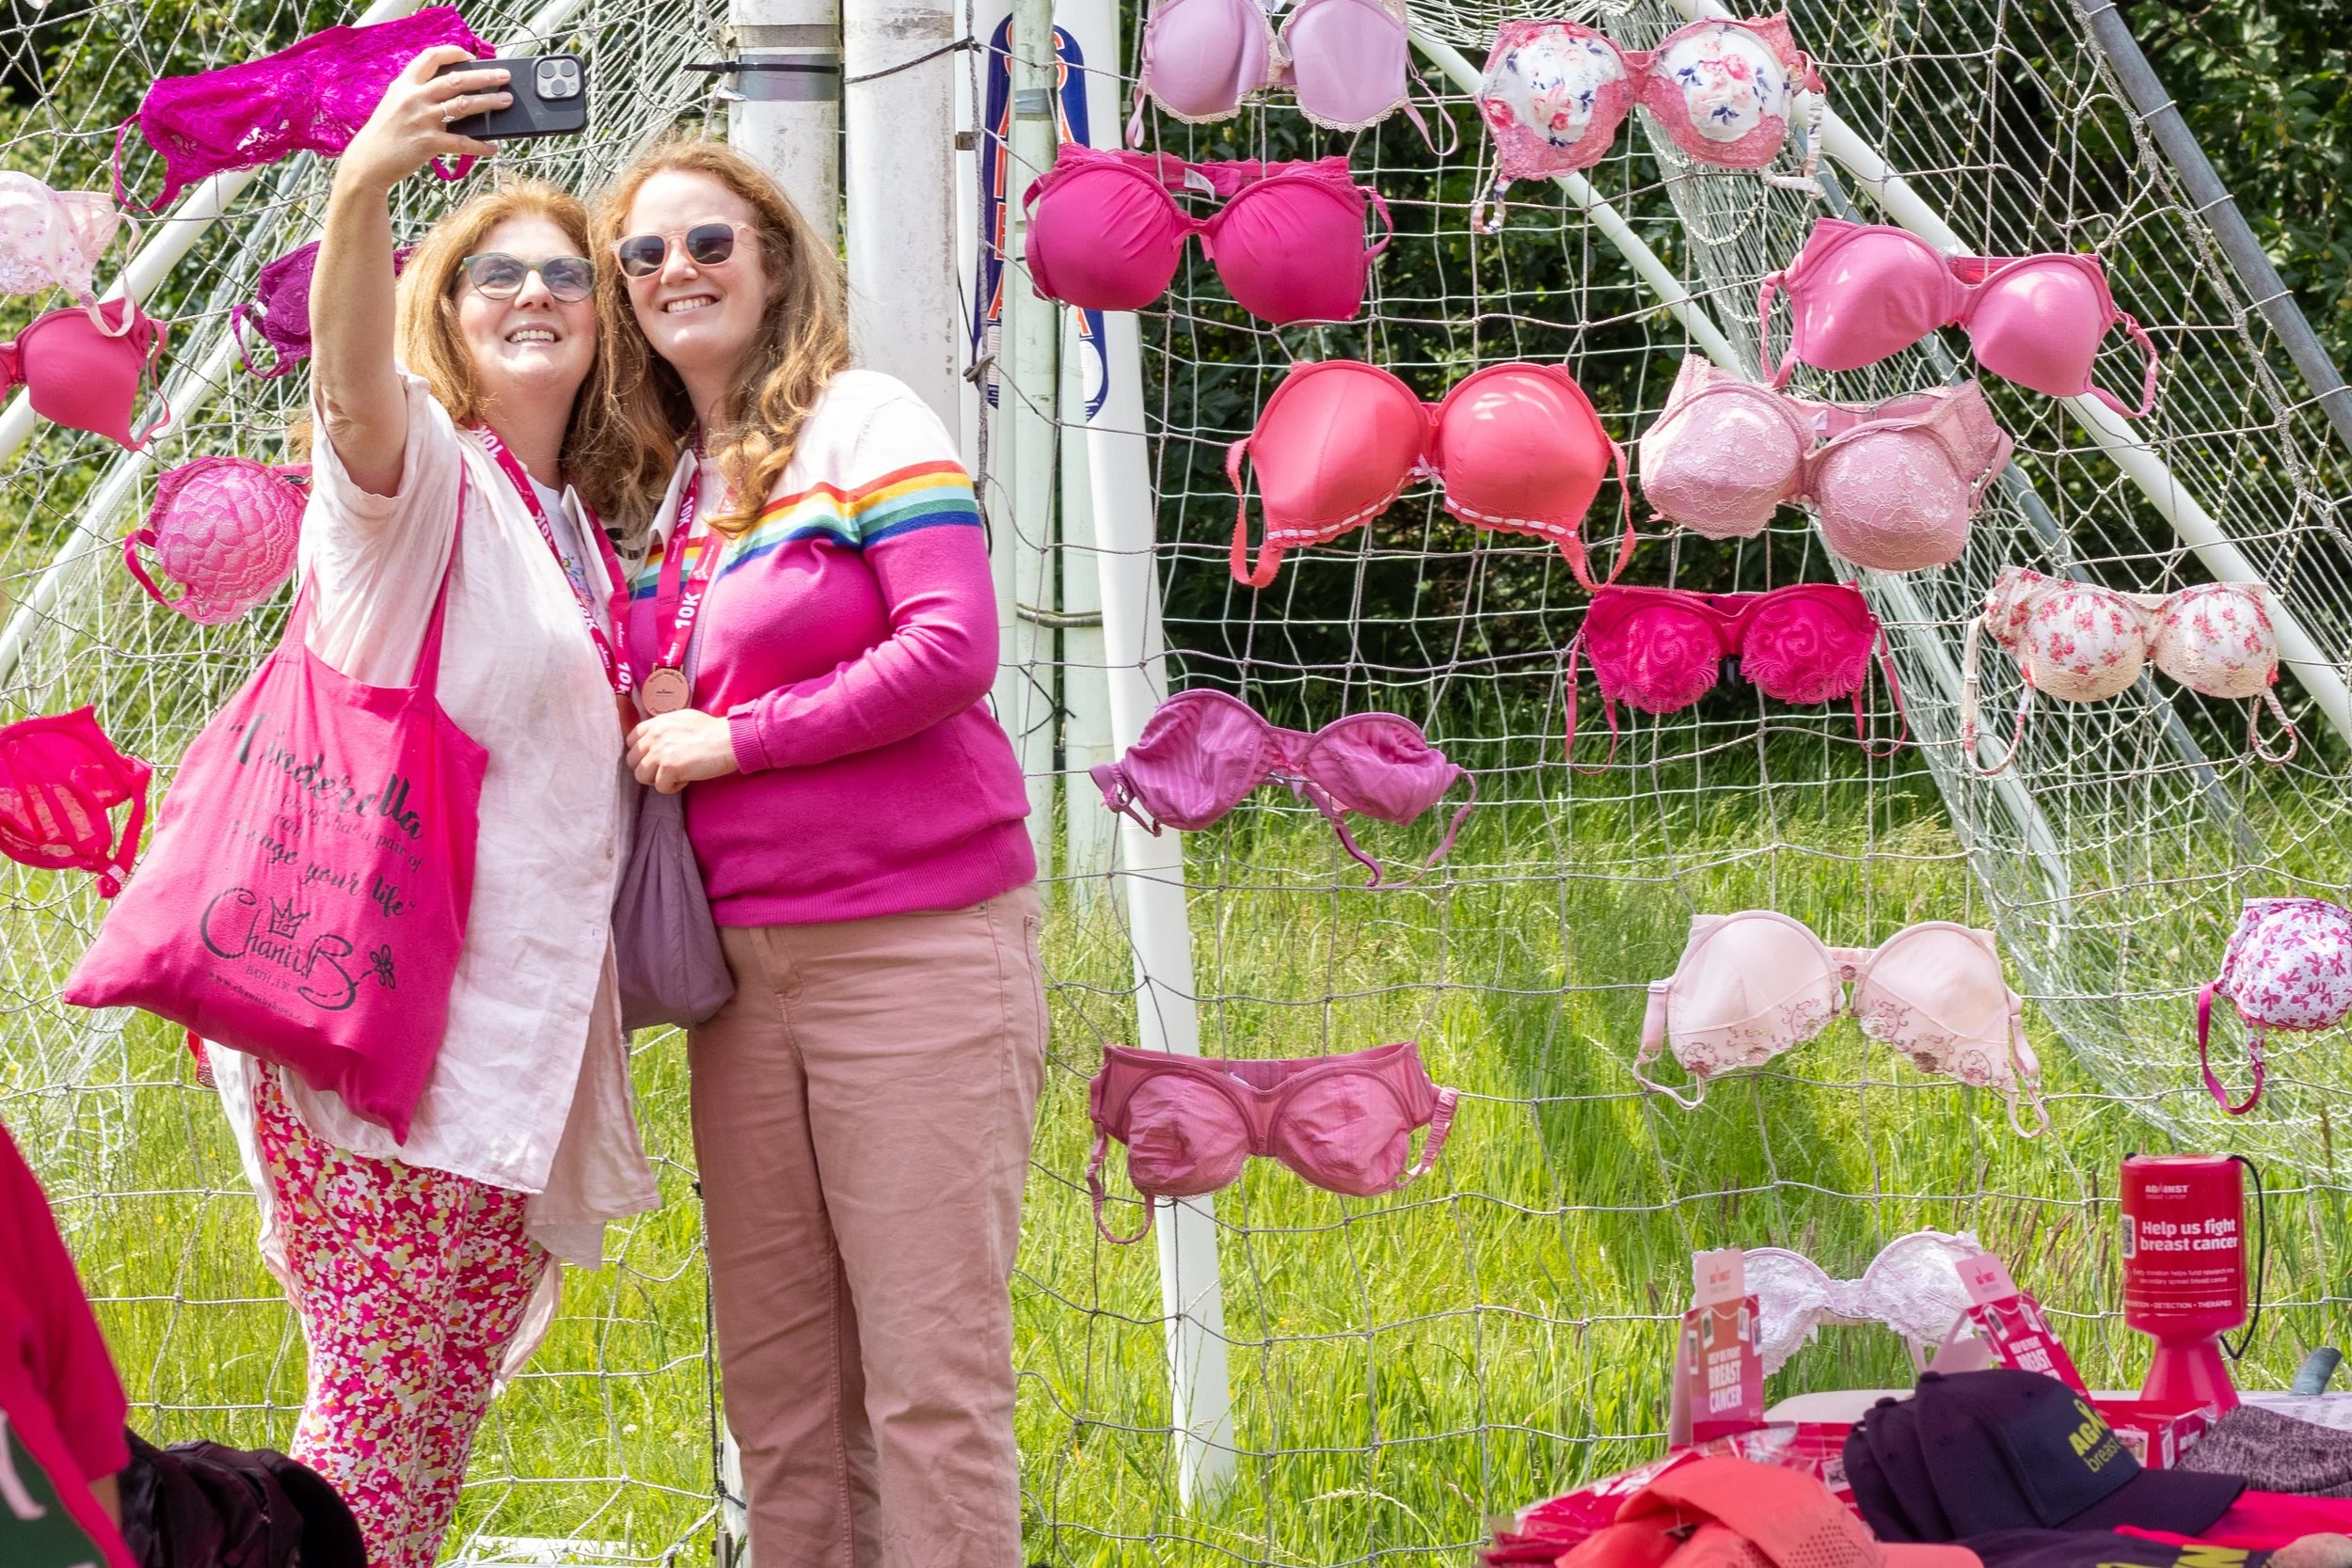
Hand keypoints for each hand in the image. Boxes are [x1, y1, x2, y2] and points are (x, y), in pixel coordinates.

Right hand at [334, 46, 506, 193]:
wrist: (368, 161)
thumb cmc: (385, 133)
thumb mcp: (395, 104)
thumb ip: (418, 93)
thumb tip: (452, 91)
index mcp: (405, 84)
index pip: (431, 57)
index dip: (454, 53)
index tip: (472, 57)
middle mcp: (414, 97)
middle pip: (456, 79)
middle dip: (484, 76)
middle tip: (504, 76)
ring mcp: (422, 119)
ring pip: (463, 105)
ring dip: (489, 102)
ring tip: (506, 101)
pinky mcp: (428, 142)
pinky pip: (462, 142)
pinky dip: (481, 145)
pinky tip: (493, 147)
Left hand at [627, 710, 740, 793]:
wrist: (730, 740)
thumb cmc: (712, 731)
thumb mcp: (682, 720)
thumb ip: (664, 729)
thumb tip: (654, 741)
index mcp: (657, 722)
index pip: (631, 740)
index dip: (642, 753)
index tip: (655, 758)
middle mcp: (654, 735)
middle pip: (632, 760)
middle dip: (648, 768)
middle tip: (667, 770)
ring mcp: (660, 751)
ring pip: (641, 776)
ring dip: (658, 779)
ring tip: (677, 775)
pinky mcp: (669, 767)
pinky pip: (660, 787)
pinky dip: (674, 787)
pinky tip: (687, 778)